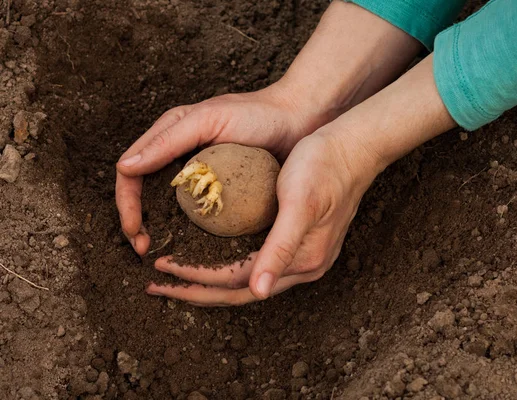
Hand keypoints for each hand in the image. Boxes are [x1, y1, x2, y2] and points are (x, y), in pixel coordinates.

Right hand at [116, 86, 317, 254]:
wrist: (300, 120)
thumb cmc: (256, 113)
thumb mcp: (208, 120)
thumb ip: (167, 141)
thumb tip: (125, 167)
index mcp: (169, 137)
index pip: (132, 174)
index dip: (127, 205)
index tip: (136, 232)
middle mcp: (180, 157)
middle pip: (144, 194)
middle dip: (137, 223)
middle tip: (145, 251)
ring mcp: (200, 175)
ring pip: (168, 207)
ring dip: (160, 231)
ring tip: (162, 254)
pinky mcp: (221, 189)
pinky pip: (198, 212)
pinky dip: (189, 230)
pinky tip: (193, 248)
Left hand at [145, 54, 456, 305]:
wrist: (355, 148)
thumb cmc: (325, 167)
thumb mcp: (300, 204)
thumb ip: (281, 249)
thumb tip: (259, 291)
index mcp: (301, 260)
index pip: (235, 281)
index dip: (195, 277)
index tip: (161, 266)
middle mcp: (303, 266)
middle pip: (238, 290)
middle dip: (195, 289)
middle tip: (156, 284)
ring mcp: (303, 256)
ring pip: (245, 279)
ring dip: (208, 279)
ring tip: (176, 274)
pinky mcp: (301, 241)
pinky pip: (255, 262)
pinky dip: (227, 263)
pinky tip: (211, 253)